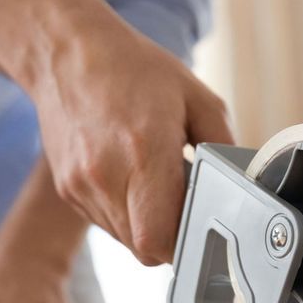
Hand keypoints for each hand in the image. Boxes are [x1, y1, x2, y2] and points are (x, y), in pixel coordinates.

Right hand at [28, 0, 233, 265]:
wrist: (66, 54)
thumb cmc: (133, 69)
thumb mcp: (196, 96)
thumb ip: (222, 146)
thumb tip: (236, 184)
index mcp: (144, 152)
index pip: (157, 241)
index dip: (180, 244)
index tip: (194, 224)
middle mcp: (106, 176)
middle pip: (142, 248)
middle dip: (167, 236)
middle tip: (179, 202)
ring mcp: (81, 186)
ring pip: (122, 239)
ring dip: (143, 224)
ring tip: (150, 182)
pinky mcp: (67, 189)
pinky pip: (103, 221)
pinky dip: (121, 211)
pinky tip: (126, 175)